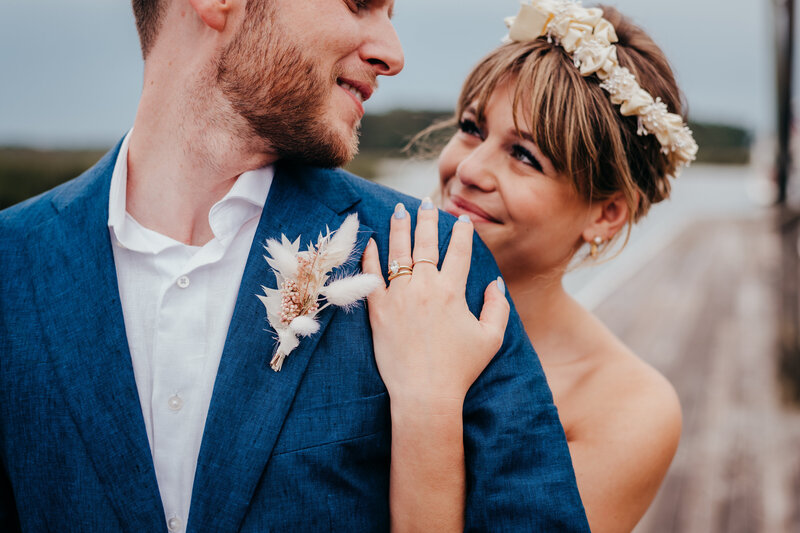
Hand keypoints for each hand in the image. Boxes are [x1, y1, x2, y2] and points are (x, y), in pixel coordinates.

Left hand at [362, 200, 509, 409]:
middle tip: (425, 203)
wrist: (425, 394)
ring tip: (399, 211)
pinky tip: (372, 242)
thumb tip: (494, 282)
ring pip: (397, 253)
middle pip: (425, 243)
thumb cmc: (460, 368)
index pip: (459, 252)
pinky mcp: (378, 311)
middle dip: (427, 219)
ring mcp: (398, 297)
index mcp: (452, 291)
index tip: (462, 220)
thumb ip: (497, 307)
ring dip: (399, 228)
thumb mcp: (490, 338)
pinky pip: (372, 277)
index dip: (462, 233)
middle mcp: (424, 287)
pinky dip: (371, 257)